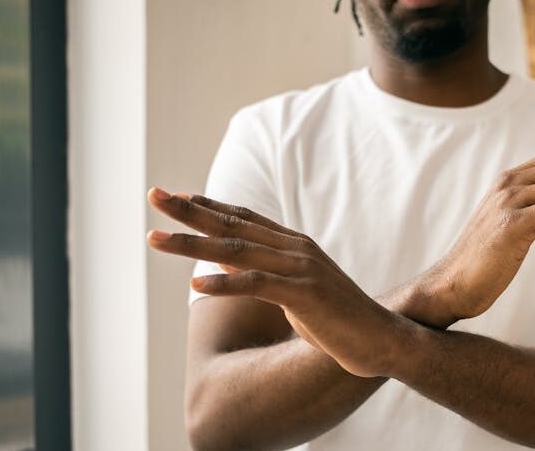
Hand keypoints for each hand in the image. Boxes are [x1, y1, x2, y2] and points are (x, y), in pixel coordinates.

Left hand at [146, 189, 414, 377]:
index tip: (174, 197)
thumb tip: (227, 263)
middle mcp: (295, 248)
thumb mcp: (295, 290)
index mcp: (293, 244)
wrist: (380, 338)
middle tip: (154, 196)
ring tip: (156, 239)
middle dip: (189, 211)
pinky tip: (195, 284)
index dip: (207, 205)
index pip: (242, 217)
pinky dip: (224, 283)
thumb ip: (264, 272)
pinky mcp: (304, 294)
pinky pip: (257, 285)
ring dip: (192, 244)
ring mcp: (300, 269)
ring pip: (236, 251)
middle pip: (232, 225)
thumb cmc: (336, 318)